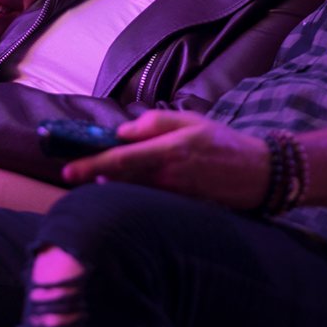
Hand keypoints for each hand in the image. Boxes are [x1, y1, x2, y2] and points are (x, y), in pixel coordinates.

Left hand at [61, 110, 269, 210]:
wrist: (257, 173)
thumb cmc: (223, 142)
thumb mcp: (191, 120)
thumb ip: (156, 123)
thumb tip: (124, 131)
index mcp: (168, 151)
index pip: (121, 159)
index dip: (91, 164)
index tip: (68, 168)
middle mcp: (167, 176)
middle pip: (119, 178)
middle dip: (92, 176)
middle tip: (70, 173)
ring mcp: (171, 194)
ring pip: (130, 190)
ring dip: (109, 185)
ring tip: (92, 176)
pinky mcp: (177, 205)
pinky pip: (146, 198)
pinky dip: (129, 192)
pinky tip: (120, 186)